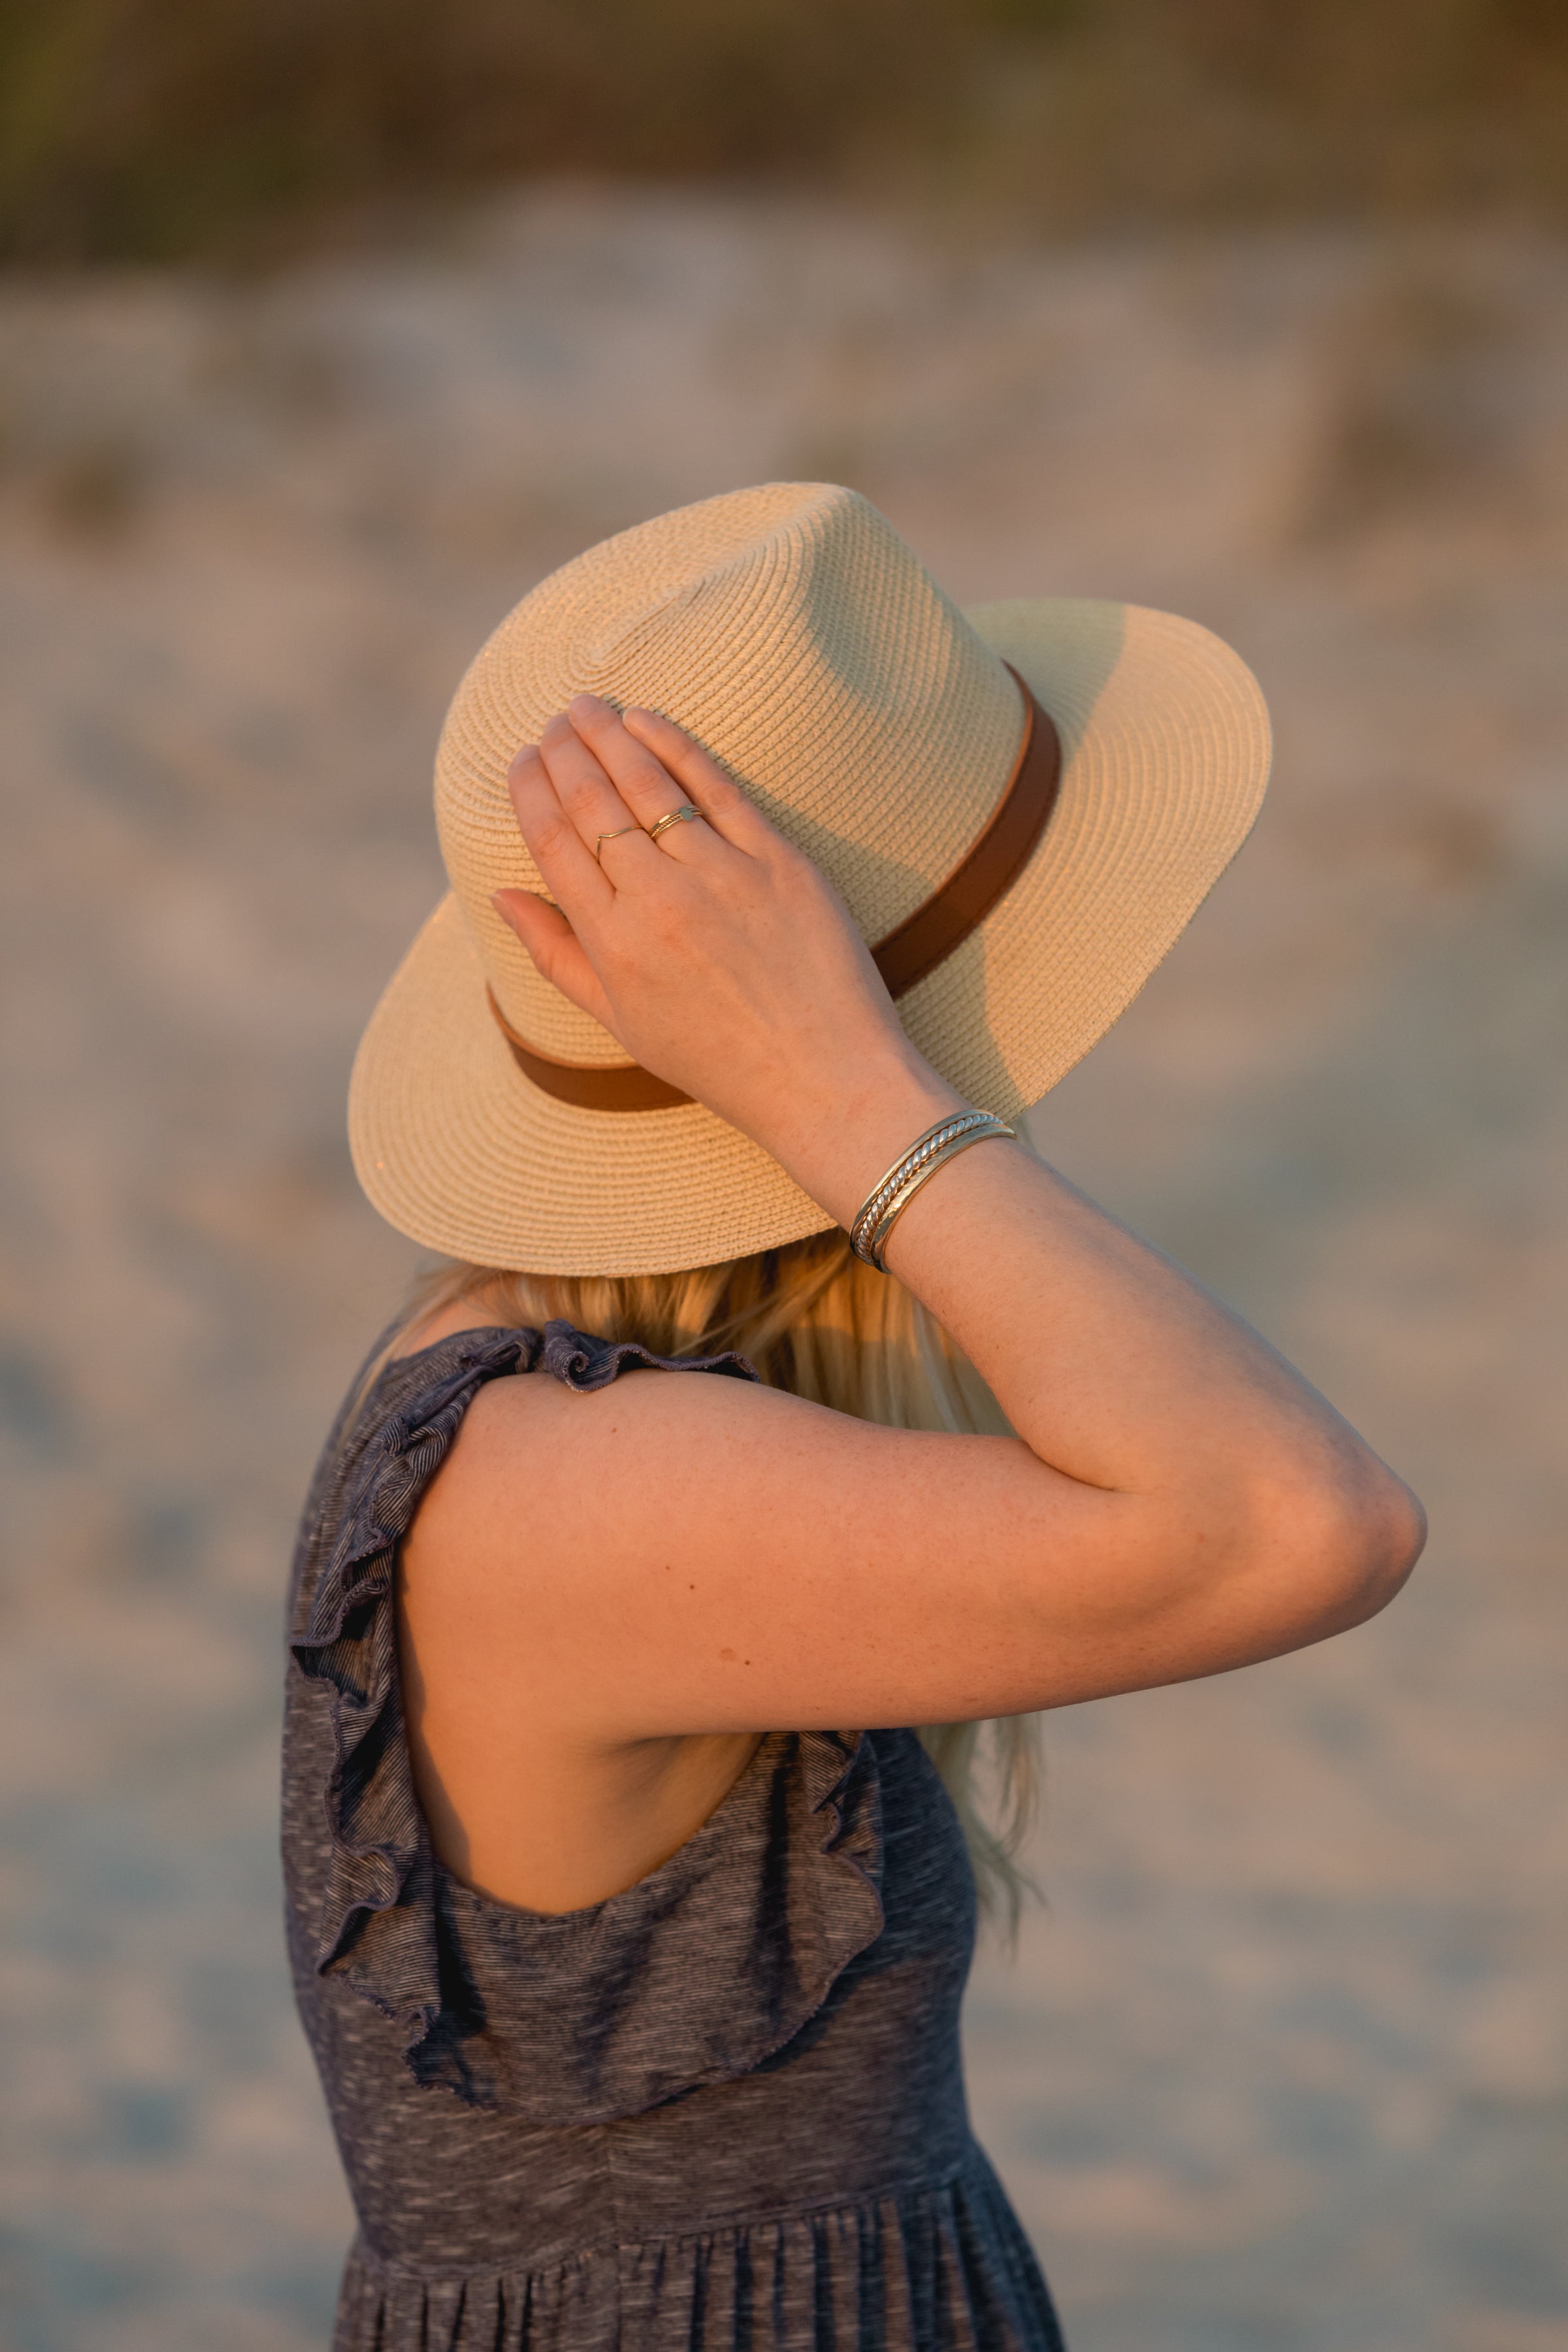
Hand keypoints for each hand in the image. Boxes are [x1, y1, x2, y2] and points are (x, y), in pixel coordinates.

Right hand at [491, 695, 959, 1220]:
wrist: (824, 1080)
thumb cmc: (719, 1060)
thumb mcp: (621, 1023)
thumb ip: (557, 955)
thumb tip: (503, 895)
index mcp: (612, 943)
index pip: (553, 842)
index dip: (531, 791)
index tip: (521, 760)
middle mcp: (659, 901)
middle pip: (593, 802)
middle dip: (564, 751)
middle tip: (553, 721)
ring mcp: (721, 876)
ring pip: (648, 782)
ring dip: (609, 734)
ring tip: (588, 708)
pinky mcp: (778, 861)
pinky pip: (717, 786)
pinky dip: (677, 744)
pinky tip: (650, 720)